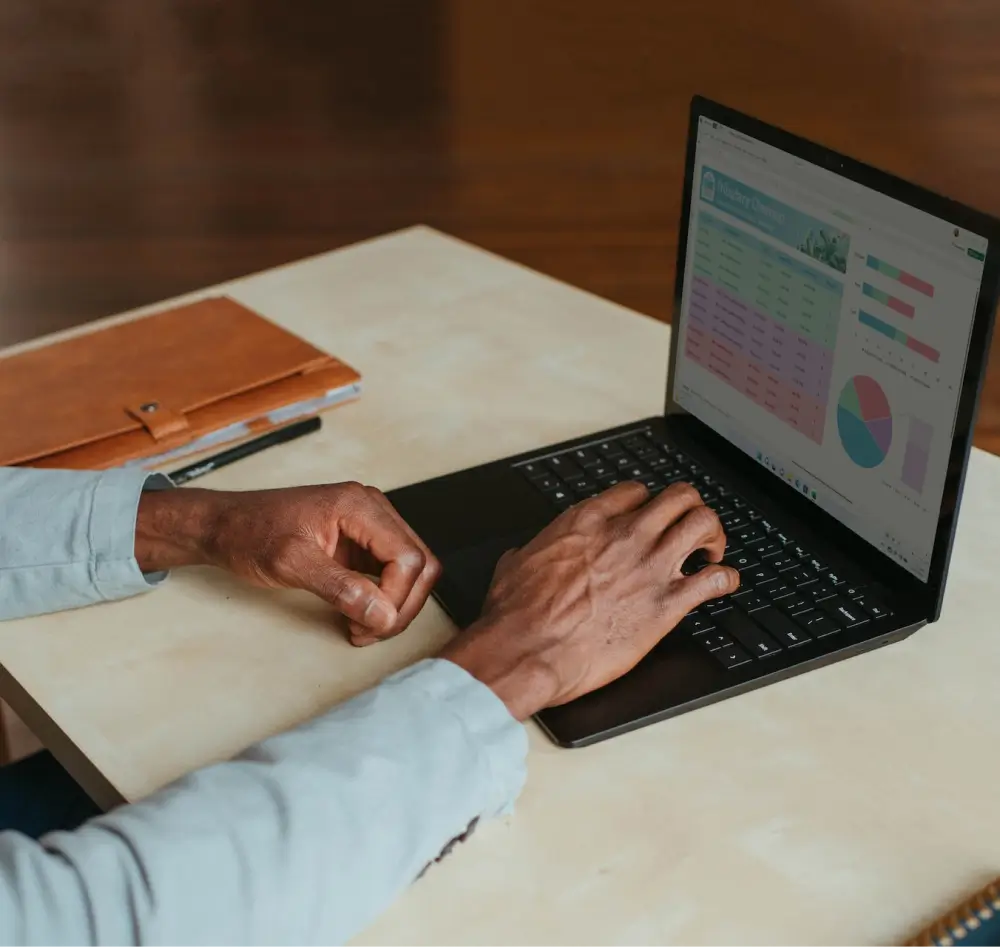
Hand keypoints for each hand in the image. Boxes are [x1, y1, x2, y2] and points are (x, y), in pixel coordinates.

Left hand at [135, 482, 440, 644]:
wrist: (226, 526)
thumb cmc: (250, 533)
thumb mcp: (290, 563)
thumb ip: (340, 588)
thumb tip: (381, 613)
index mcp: (359, 506)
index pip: (408, 557)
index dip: (396, 597)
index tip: (368, 623)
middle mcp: (372, 510)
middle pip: (420, 564)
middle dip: (401, 606)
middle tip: (368, 632)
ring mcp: (370, 526)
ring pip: (412, 571)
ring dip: (395, 605)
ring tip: (361, 627)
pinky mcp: (363, 543)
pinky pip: (392, 573)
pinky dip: (383, 599)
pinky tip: (358, 615)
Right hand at [440, 481, 738, 719]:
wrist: (527, 649)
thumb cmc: (516, 614)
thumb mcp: (515, 565)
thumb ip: (532, 552)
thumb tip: (524, 555)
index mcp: (587, 522)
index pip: (636, 492)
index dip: (647, 504)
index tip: (649, 518)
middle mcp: (625, 536)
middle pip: (680, 497)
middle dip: (690, 510)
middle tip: (688, 530)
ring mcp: (649, 567)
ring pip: (704, 523)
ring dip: (713, 536)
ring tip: (709, 552)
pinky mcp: (666, 605)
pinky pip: (715, 580)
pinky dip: (725, 579)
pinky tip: (722, 584)